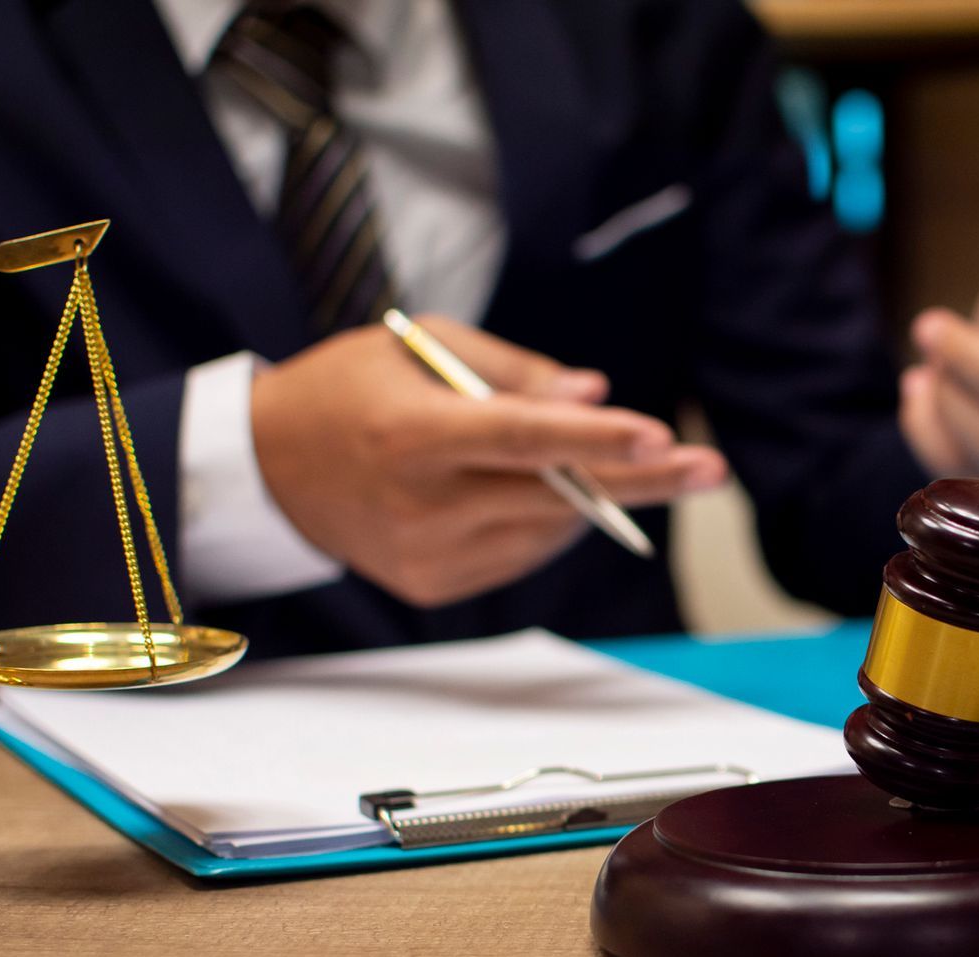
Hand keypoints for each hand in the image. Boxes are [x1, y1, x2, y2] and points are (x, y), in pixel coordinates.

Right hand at [250, 317, 726, 606]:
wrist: (269, 470)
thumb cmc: (352, 389)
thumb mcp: (420, 346)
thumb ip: (513, 371)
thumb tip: (594, 394)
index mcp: (412, 435)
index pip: (520, 439)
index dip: (593, 440)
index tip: (656, 436)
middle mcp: (421, 504)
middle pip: (555, 496)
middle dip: (640, 480)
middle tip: (709, 468)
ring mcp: (428, 556)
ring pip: (547, 527)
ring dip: (583, 493)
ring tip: (578, 458)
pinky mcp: (435, 587)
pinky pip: (521, 552)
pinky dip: (541, 518)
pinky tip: (517, 490)